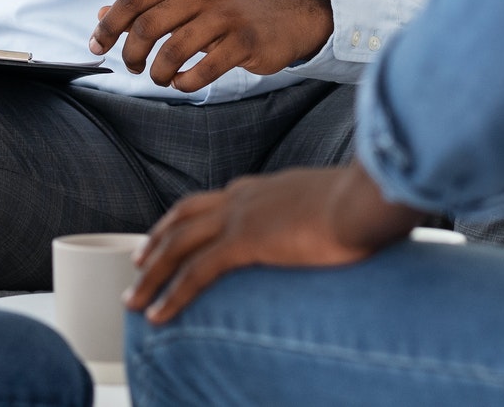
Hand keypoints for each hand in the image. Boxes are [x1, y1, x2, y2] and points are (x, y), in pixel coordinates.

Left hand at [87, 0, 333, 92]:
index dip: (109, 25)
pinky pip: (203, 70)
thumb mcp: (187, 0)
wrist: (283, 18)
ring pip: (173, 50)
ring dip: (158, 73)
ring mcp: (227, 15)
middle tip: (132, 67)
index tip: (97, 45)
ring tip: (160, 77)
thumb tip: (101, 15)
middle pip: (148, 25)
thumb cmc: (226, 11)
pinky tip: (183, 82)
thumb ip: (146, 7)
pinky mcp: (245, 42)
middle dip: (131, 53)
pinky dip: (184, 82)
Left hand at [126, 162, 419, 324]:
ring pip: (178, 246)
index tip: (171, 235)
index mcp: (264, 187)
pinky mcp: (245, 241)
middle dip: (156, 242)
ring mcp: (241, 216)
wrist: (369, 198)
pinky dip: (172, 294)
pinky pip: (196, 272)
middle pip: (184, 218)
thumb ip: (322, 217)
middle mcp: (245, 195)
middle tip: (137, 263)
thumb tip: (334, 232)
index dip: (186, 219)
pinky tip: (158, 315)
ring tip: (134, 301)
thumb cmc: (366, 205)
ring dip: (151, 275)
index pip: (213, 201)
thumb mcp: (336, 206)